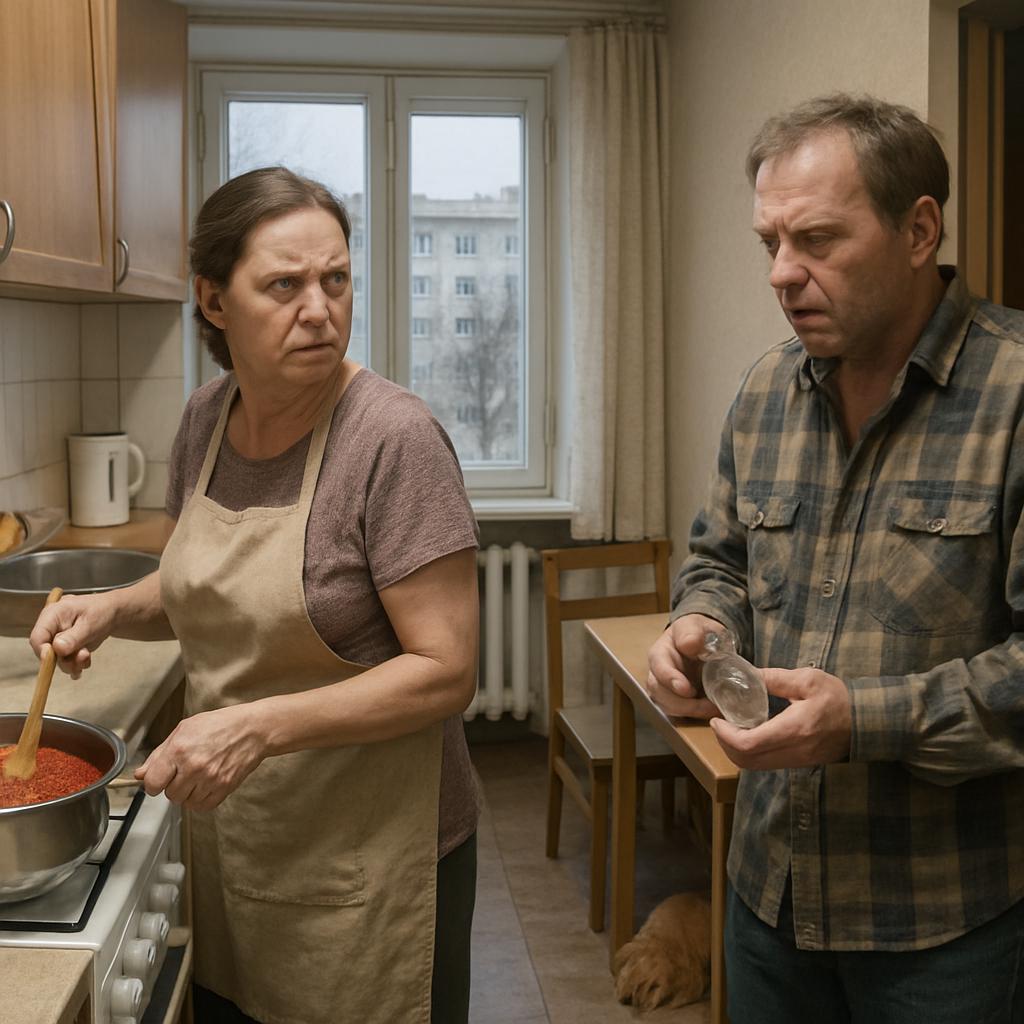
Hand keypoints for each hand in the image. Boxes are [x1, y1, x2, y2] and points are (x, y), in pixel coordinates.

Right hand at [29, 593, 116, 677]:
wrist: (113, 613)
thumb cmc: (101, 611)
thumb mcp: (90, 623)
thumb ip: (73, 637)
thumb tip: (57, 648)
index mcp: (52, 615)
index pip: (37, 637)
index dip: (43, 651)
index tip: (56, 658)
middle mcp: (51, 628)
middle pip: (47, 652)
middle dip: (65, 659)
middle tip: (84, 655)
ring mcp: (57, 639)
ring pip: (58, 660)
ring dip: (73, 663)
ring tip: (87, 656)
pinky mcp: (65, 648)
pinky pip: (66, 662)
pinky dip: (76, 665)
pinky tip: (85, 662)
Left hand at [136, 704, 266, 810]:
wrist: (253, 729)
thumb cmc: (220, 724)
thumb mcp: (185, 729)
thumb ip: (159, 753)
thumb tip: (141, 773)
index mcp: (179, 749)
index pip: (153, 783)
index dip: (154, 782)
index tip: (159, 778)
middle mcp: (193, 766)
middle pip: (170, 795)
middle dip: (174, 785)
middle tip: (185, 771)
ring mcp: (210, 779)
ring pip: (185, 802)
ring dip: (188, 793)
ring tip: (198, 776)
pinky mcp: (223, 788)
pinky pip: (202, 806)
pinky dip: (201, 799)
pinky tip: (206, 784)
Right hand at [646, 613, 722, 719]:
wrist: (705, 642)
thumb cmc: (697, 632)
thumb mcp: (696, 625)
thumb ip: (691, 632)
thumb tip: (689, 644)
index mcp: (660, 653)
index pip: (658, 668)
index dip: (670, 680)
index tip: (686, 689)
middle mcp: (658, 674)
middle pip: (659, 692)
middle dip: (681, 703)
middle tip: (705, 705)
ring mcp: (666, 689)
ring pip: (668, 707)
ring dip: (690, 712)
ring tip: (712, 709)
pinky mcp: (678, 701)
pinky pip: (681, 713)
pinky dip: (696, 715)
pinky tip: (712, 711)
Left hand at [710, 667, 850, 769]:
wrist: (868, 722)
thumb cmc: (839, 698)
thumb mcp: (808, 679)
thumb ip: (775, 678)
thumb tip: (747, 674)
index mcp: (795, 729)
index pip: (750, 744)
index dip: (726, 735)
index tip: (716, 719)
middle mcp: (794, 751)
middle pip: (747, 760)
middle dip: (725, 744)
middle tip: (718, 723)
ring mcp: (798, 761)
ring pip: (755, 766)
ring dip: (736, 751)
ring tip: (730, 728)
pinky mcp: (800, 763)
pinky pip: (767, 764)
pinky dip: (751, 753)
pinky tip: (750, 734)